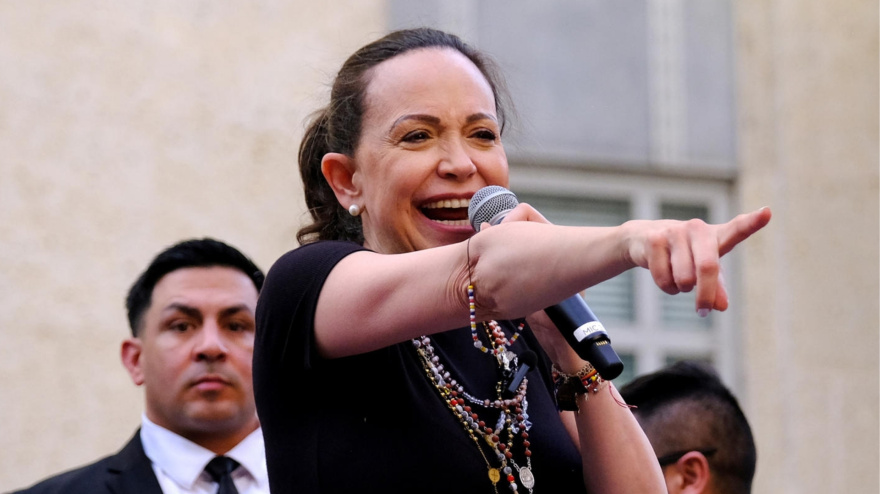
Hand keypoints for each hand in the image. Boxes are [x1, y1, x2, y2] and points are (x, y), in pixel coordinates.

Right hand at [623, 207, 771, 313]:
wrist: (642, 239)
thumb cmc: (682, 255)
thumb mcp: (703, 269)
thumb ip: (716, 287)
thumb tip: (720, 306)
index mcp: (715, 235)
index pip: (737, 228)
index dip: (753, 222)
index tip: (767, 213)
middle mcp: (697, 229)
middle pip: (708, 268)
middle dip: (705, 295)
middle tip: (703, 310)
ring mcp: (674, 232)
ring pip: (684, 278)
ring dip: (682, 288)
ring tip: (679, 280)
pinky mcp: (654, 240)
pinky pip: (664, 279)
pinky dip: (667, 287)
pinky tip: (665, 277)